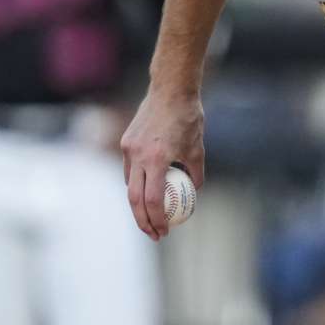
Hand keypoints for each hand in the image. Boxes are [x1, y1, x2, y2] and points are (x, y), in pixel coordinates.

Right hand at [120, 90, 204, 240]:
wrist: (170, 90)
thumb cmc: (189, 118)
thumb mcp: (198, 149)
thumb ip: (195, 173)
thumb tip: (193, 192)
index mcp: (157, 159)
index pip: (153, 199)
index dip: (157, 219)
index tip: (165, 231)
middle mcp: (138, 156)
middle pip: (134, 199)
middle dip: (143, 221)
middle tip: (155, 234)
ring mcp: (128, 149)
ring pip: (130, 185)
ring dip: (139, 204)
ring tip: (151, 217)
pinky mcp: (126, 142)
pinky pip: (130, 170)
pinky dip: (138, 183)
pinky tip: (148, 191)